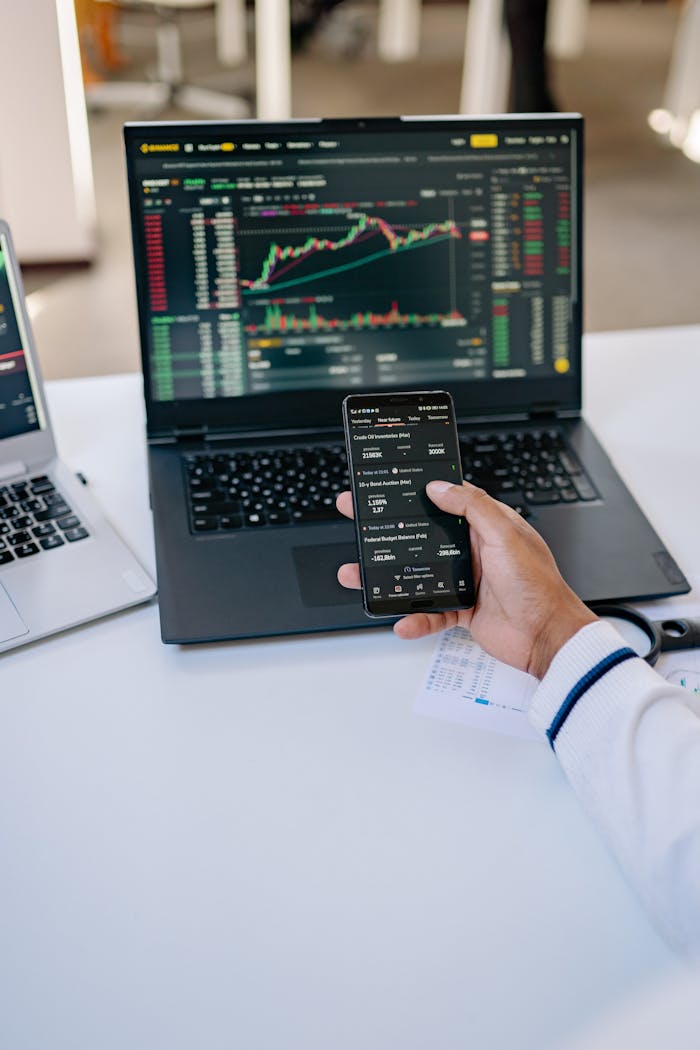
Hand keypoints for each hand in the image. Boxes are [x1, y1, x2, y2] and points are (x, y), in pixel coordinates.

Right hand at [336, 480, 596, 678]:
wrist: (548, 638)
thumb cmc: (538, 587)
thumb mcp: (506, 536)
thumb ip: (473, 507)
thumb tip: (440, 487)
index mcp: (486, 525)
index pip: (445, 500)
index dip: (416, 492)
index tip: (388, 486)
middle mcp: (474, 550)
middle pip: (421, 536)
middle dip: (386, 530)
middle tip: (356, 518)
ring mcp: (466, 580)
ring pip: (417, 574)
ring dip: (387, 577)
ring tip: (358, 575)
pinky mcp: (462, 609)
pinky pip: (430, 611)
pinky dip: (414, 617)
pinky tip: (401, 621)